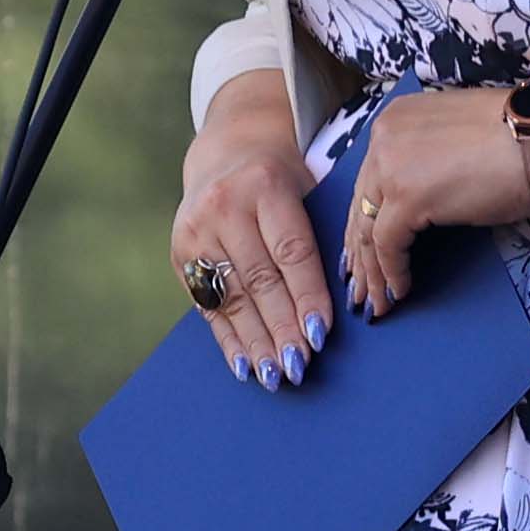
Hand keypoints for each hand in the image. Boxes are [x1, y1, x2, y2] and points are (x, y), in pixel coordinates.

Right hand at [169, 83, 332, 387]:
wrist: (226, 154)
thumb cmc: (283, 181)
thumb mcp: (307, 188)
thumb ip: (319, 234)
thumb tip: (350, 298)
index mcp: (265, 187)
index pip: (291, 252)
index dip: (307, 296)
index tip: (321, 334)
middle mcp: (224, 208)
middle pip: (259, 279)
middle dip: (282, 327)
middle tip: (300, 366)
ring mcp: (196, 231)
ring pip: (232, 297)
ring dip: (255, 342)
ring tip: (275, 376)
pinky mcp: (179, 254)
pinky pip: (206, 305)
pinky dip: (227, 338)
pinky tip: (244, 365)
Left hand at [336, 84, 529, 317]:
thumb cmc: (523, 141)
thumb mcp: (460, 140)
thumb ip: (430, 158)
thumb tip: (427, 194)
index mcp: (397, 119)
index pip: (370, 177)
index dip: (365, 217)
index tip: (362, 247)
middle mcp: (384, 138)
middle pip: (362, 204)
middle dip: (360, 251)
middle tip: (360, 284)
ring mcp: (392, 167)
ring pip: (367, 229)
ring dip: (372, 271)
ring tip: (376, 300)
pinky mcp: (408, 198)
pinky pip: (387, 245)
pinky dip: (391, 272)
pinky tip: (400, 290)